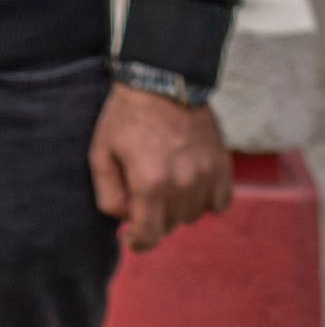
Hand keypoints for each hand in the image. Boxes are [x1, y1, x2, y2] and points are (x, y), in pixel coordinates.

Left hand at [95, 82, 232, 254]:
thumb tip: (123, 220)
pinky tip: (189, 187)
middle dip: (153, 219)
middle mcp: (184, 184)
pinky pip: (219, 203)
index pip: (149, 235)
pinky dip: (205, 201)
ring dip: (177, 209)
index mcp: (151, 184)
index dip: (138, 243)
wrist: (164, 83)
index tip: (131, 238)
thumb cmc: (125, 119)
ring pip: (193, 215)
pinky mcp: (224, 166)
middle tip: (141, 197)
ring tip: (164, 185)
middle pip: (170, 226)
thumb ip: (109, 194)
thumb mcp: (101, 155)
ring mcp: (208, 175)